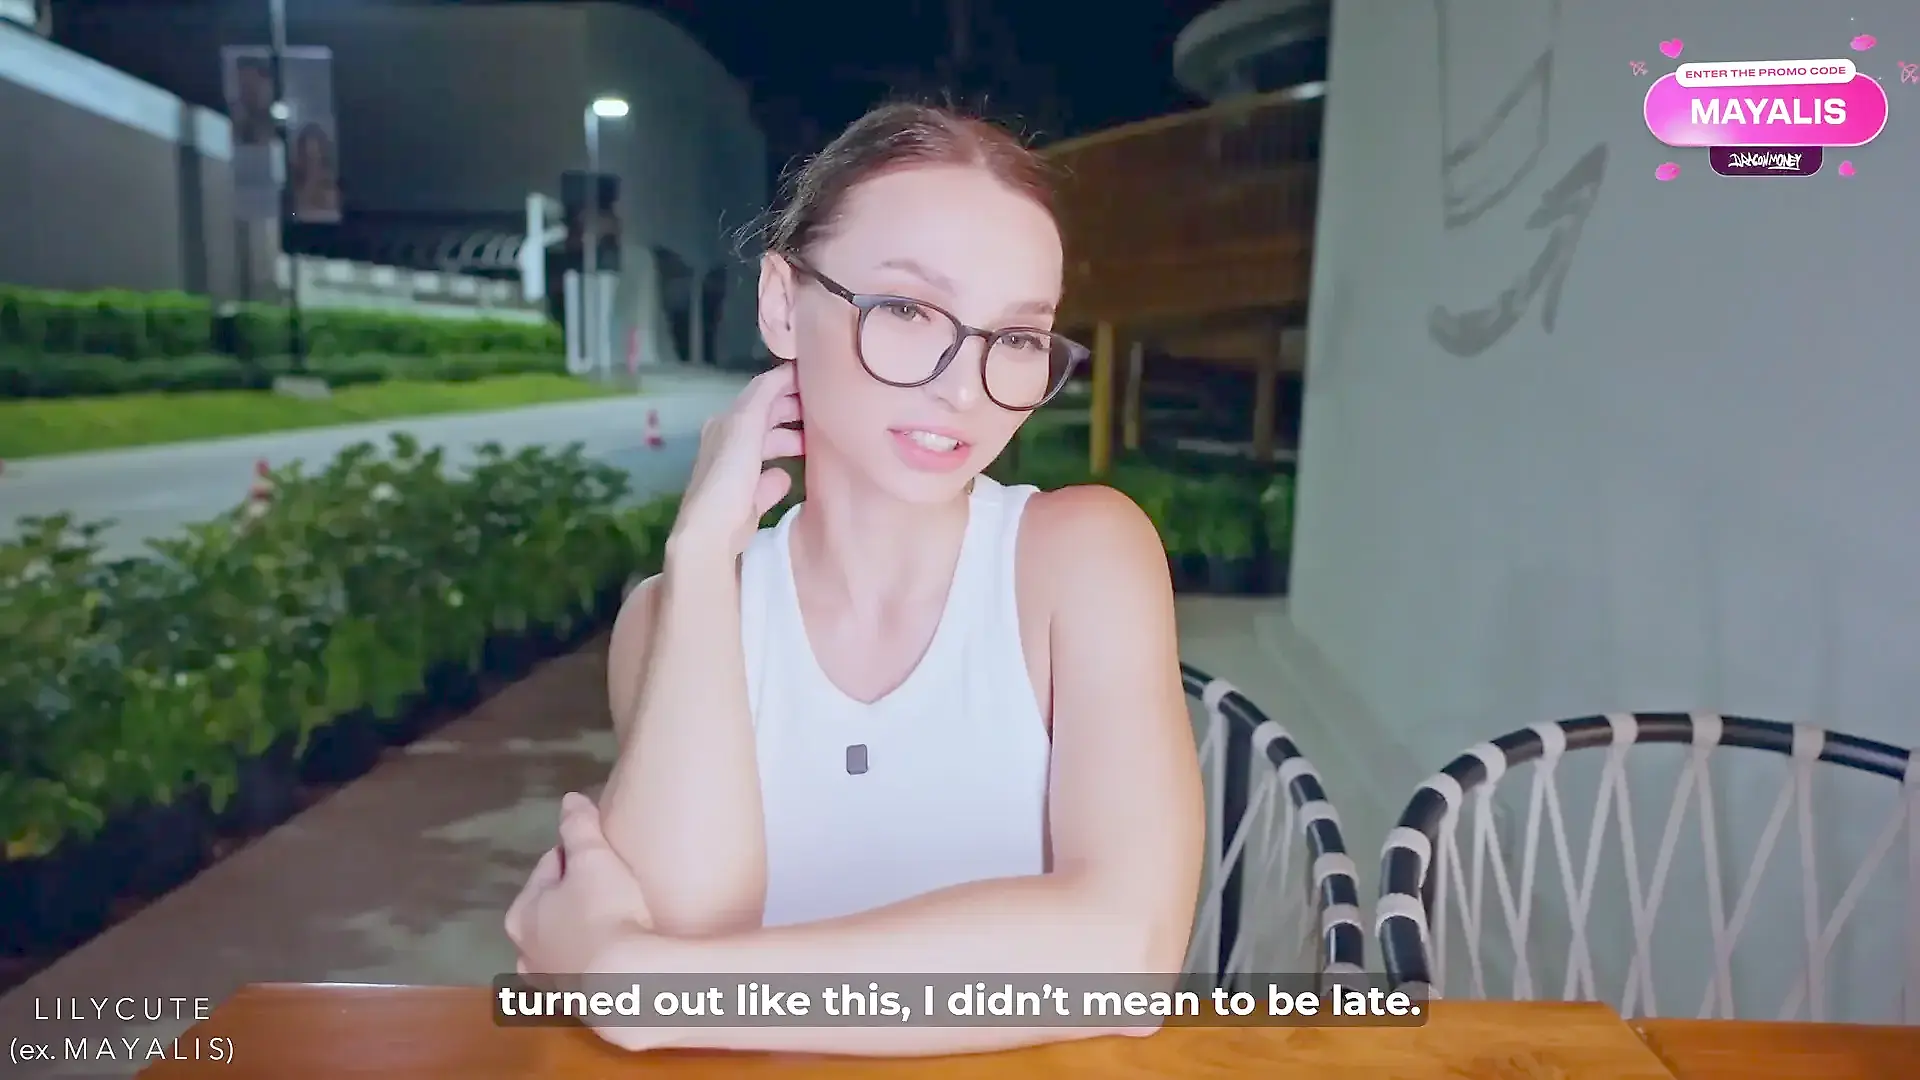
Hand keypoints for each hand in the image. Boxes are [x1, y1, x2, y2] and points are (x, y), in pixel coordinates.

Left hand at [505, 793, 653, 982]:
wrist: (627, 982)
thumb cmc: (604, 913)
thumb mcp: (593, 859)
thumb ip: (578, 827)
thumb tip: (569, 800)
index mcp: (520, 913)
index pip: (550, 865)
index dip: (578, 852)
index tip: (603, 851)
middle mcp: (525, 950)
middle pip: (553, 905)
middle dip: (576, 892)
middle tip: (612, 882)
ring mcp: (549, 981)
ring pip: (564, 940)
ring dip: (582, 928)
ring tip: (616, 917)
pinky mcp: (576, 1002)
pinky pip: (583, 968)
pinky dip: (594, 957)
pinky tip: (615, 951)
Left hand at [667, 363, 802, 562]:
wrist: (713, 529)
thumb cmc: (729, 472)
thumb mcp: (745, 424)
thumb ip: (765, 395)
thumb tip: (787, 371)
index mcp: (726, 423)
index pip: (761, 394)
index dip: (788, 383)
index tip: (818, 380)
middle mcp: (728, 443)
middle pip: (766, 420)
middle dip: (794, 412)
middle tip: (825, 411)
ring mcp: (737, 473)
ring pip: (769, 448)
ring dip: (791, 442)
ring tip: (819, 444)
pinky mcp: (745, 500)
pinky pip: (768, 481)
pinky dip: (782, 475)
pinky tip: (795, 479)